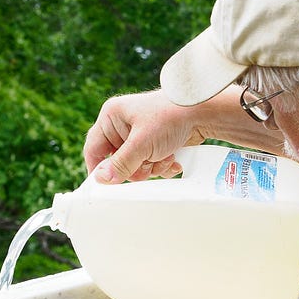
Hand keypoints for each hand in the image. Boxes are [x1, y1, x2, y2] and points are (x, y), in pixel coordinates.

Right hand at [82, 89, 198, 182]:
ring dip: (151, 167)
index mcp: (112, 117)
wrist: (204, 113)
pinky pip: (149, 164)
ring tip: (165, 156)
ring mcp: (139, 135)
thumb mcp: (141, 143)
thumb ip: (121, 164)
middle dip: (135, 168)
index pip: (94, 149)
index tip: (106, 185)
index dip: (99, 168)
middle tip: (147, 164)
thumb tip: (101, 180)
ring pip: (134, 166)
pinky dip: (161, 165)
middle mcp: (123, 125)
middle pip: (116, 162)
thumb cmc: (170, 117)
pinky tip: (173, 158)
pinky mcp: (154, 143)